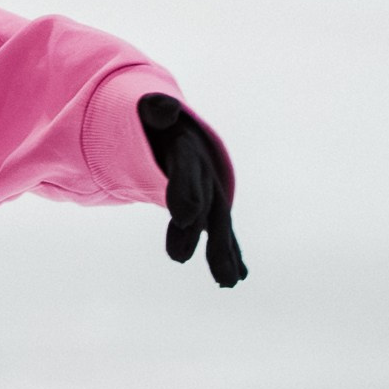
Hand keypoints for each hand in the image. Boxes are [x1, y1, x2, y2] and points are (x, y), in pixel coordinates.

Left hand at [137, 94, 247, 286]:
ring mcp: (212, 194)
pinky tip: (236, 278)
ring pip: (217, 226)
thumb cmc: (158, 122)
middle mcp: (206, 175)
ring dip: (221, 253)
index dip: (186, 193)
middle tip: (184, 259)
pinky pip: (222, 233)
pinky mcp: (211, 210)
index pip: (187, 173)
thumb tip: (163, 107)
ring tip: (227, 282)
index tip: (184, 218)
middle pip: (207, 206)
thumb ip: (156, 110)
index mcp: (187, 151)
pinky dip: (230, 255)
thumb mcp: (152, 112)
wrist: (181, 129)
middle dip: (202, 233)